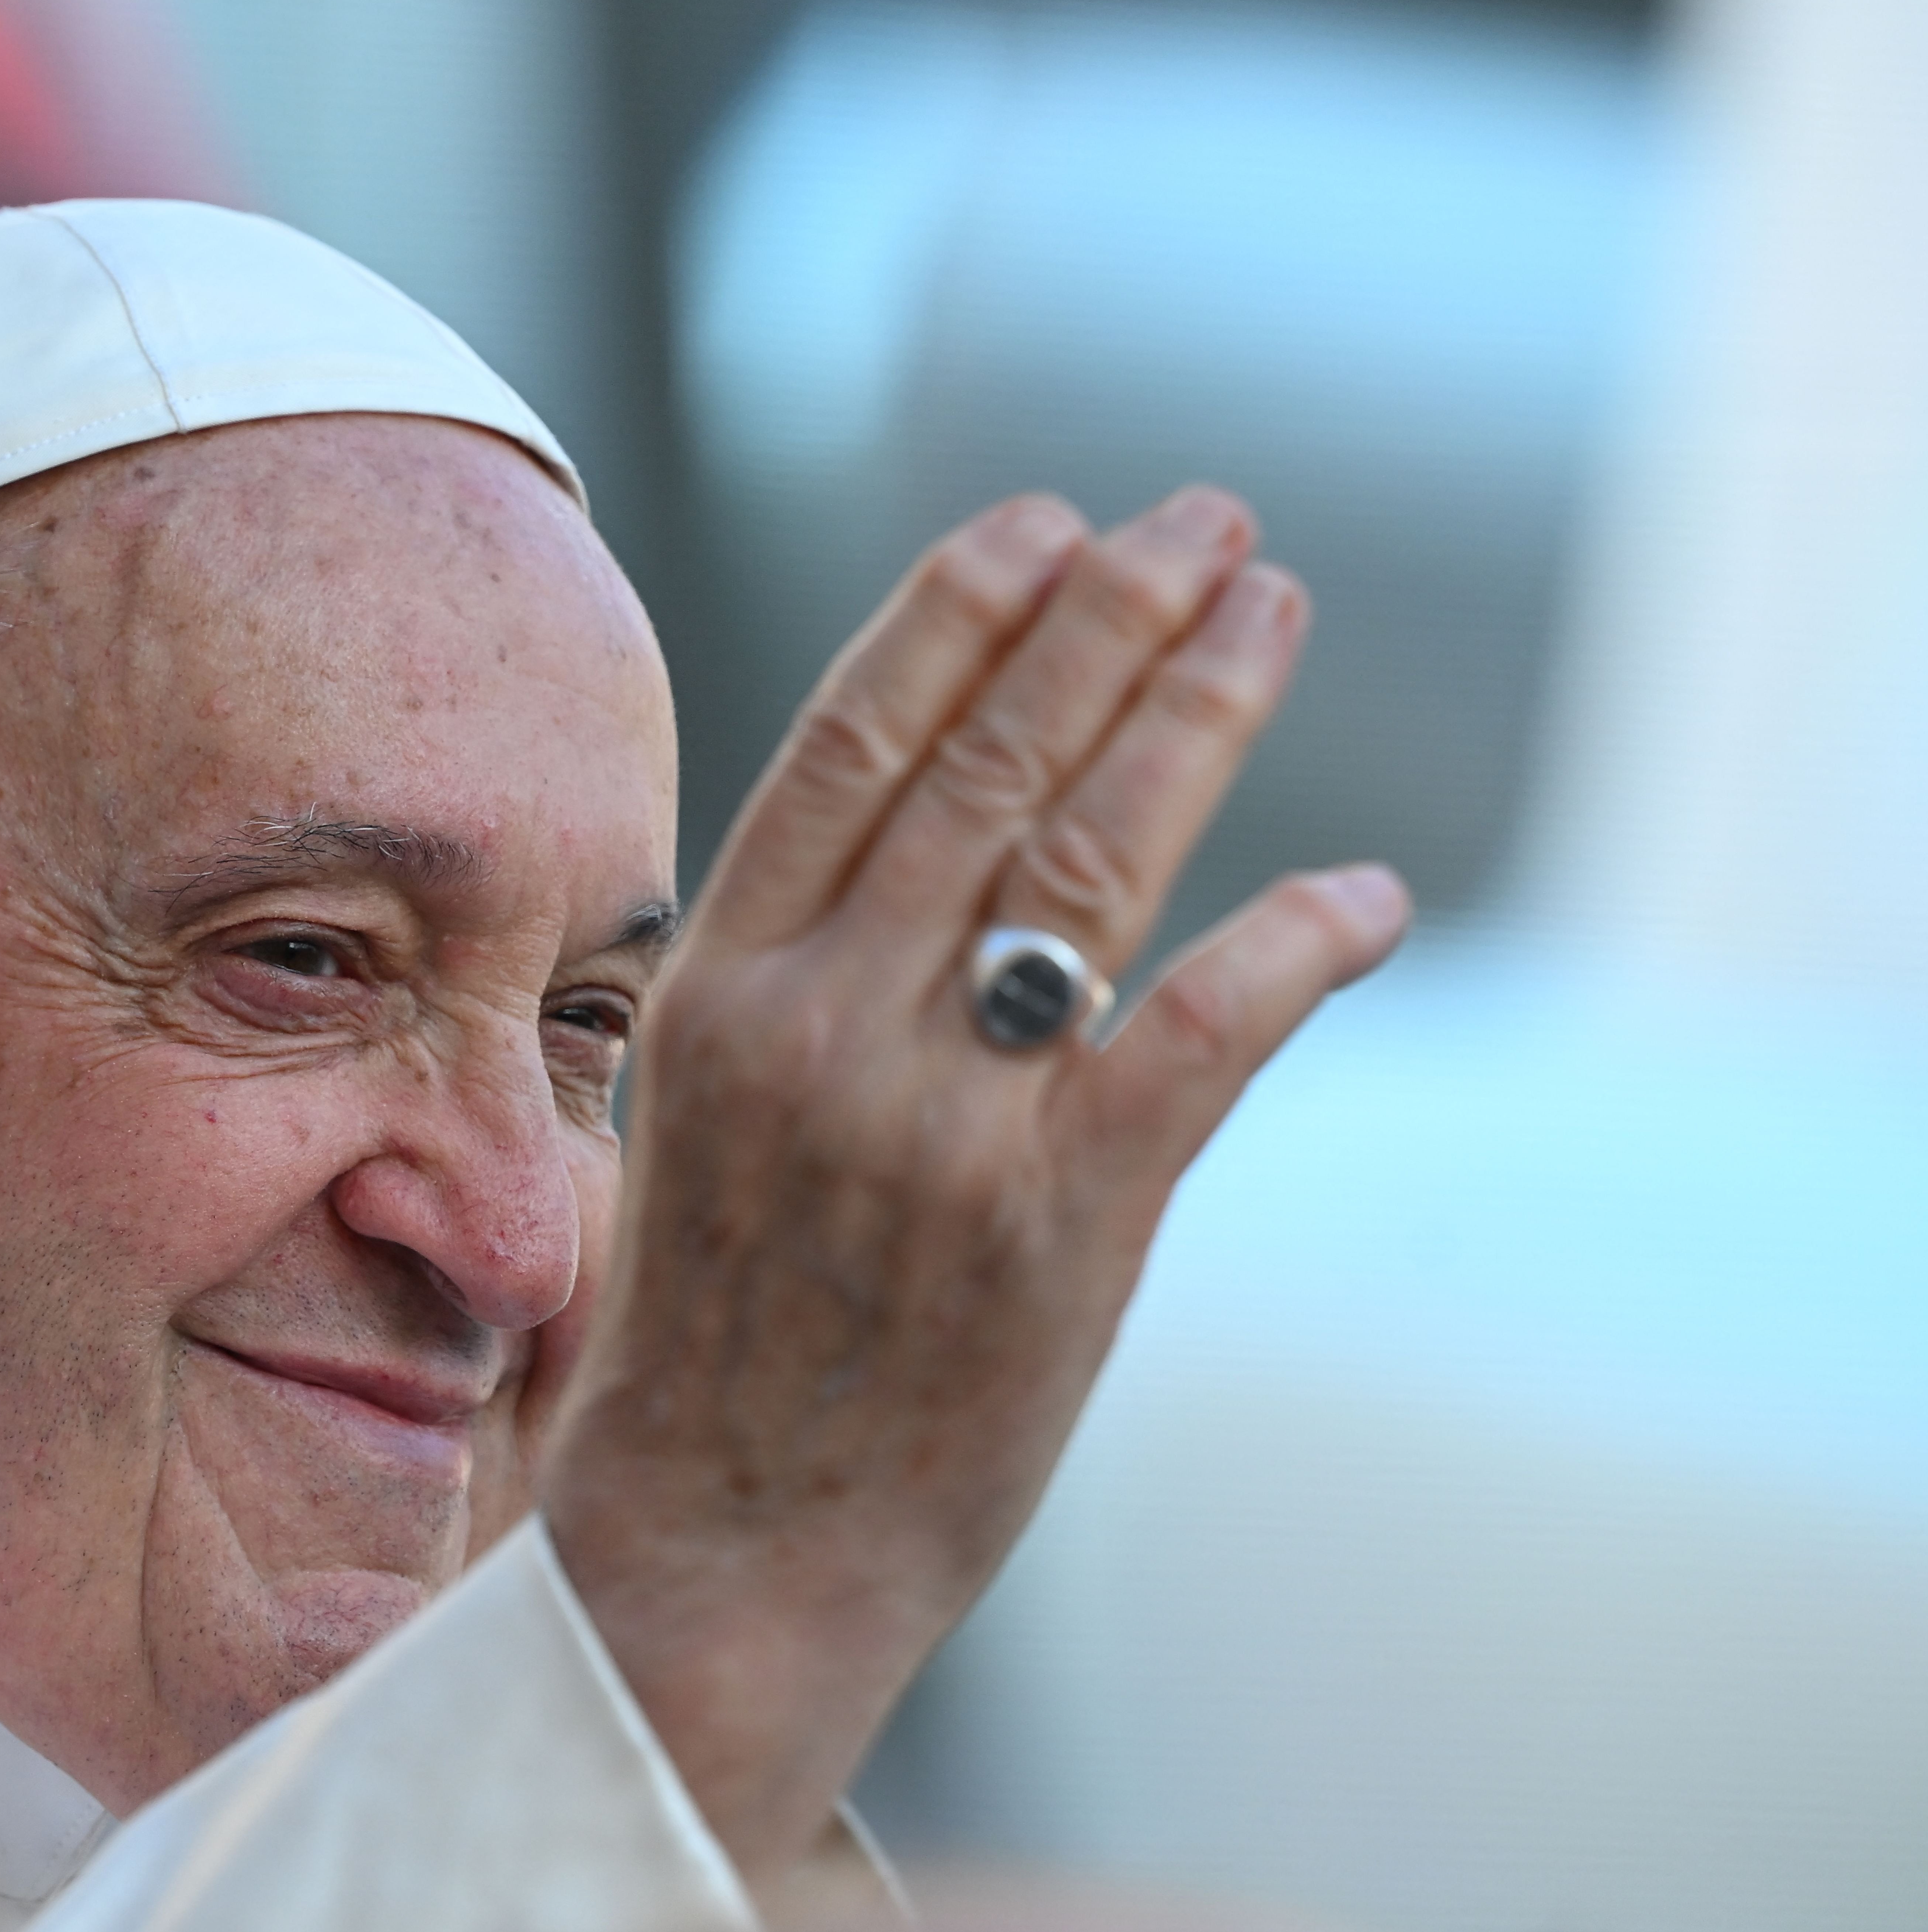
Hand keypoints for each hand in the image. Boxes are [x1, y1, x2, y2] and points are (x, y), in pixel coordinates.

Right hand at [541, 487, 1410, 1883]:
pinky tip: (1365, 896)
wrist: (718, 1552)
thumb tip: (934, 844)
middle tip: (1203, 522)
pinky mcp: (1058, 1228)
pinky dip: (1294, 948)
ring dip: (1198, 717)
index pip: (851, 745)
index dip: (958, 615)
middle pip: (990, 766)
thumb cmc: (716, 1337)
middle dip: (1109, 618)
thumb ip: (802, 975)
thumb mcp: (708, 1117)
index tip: (1042, 523)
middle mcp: (821, 1029)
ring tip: (1271, 611)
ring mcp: (939, 1125)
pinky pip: (1197, 1039)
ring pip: (1090, 860)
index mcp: (718, 992)